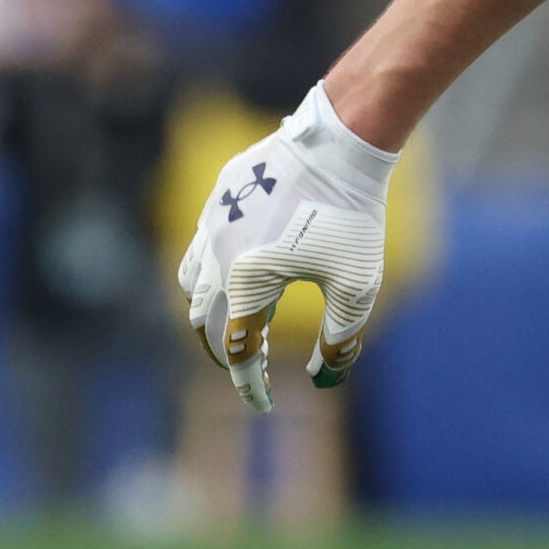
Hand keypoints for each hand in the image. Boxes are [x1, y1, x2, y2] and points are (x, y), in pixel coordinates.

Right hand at [174, 83, 398, 410]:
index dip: (250, 384)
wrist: (342, 141)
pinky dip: (213, 266)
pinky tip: (242, 266)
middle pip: (200, 319)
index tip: (265, 407)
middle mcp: (216, 252)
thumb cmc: (355, 216)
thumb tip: (325, 376)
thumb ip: (341, 337)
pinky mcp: (219, 194)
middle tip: (245, 368)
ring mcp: (212, 219)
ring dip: (206, 308)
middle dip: (221, 350)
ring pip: (190, 277)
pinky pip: (203, 239)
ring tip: (234, 322)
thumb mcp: (358, 285)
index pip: (238, 350)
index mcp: (245, 281)